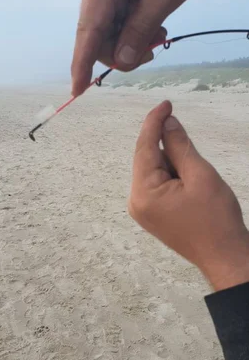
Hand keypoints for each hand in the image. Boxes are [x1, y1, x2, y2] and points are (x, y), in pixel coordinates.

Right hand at [71, 0, 212, 96]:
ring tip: (160, 35)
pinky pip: (112, 24)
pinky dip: (131, 32)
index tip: (76, 90)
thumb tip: (122, 60)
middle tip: (155, 50)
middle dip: (122, 52)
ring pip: (105, 34)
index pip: (88, 29)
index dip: (81, 62)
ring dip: (130, 43)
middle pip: (96, 37)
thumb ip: (143, 27)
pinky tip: (152, 27)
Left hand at [129, 101, 248, 291]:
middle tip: (189, 143)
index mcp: (143, 193)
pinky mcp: (152, 214)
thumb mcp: (200, 175)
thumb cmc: (216, 218)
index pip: (144, 147)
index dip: (154, 122)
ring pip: (154, 171)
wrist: (224, 256)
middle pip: (147, 159)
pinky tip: (189, 179)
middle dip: (166, 145)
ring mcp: (142, 210)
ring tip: (197, 176)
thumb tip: (167, 123)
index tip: (166, 103)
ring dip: (172, 161)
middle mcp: (136, 201)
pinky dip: (172, 174)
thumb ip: (180, 146)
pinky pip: (157, 184)